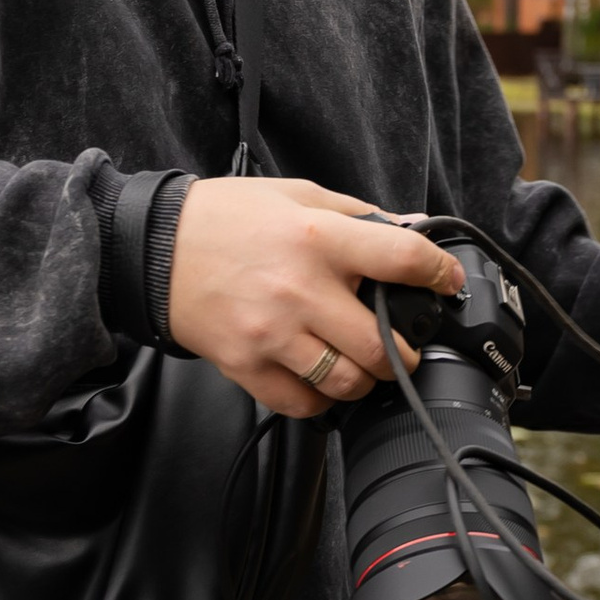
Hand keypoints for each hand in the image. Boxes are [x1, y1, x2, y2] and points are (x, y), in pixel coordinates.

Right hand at [166, 179, 462, 418]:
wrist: (151, 249)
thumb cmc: (224, 218)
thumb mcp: (296, 195)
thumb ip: (358, 214)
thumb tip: (413, 226)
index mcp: (317, 238)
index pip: (401, 260)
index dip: (439, 274)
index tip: (447, 283)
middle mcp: (299, 289)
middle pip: (382, 344)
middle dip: (404, 352)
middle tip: (402, 345)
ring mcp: (271, 333)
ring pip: (347, 382)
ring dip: (364, 380)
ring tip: (358, 364)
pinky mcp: (245, 365)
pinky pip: (302, 403)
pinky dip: (321, 399)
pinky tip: (318, 379)